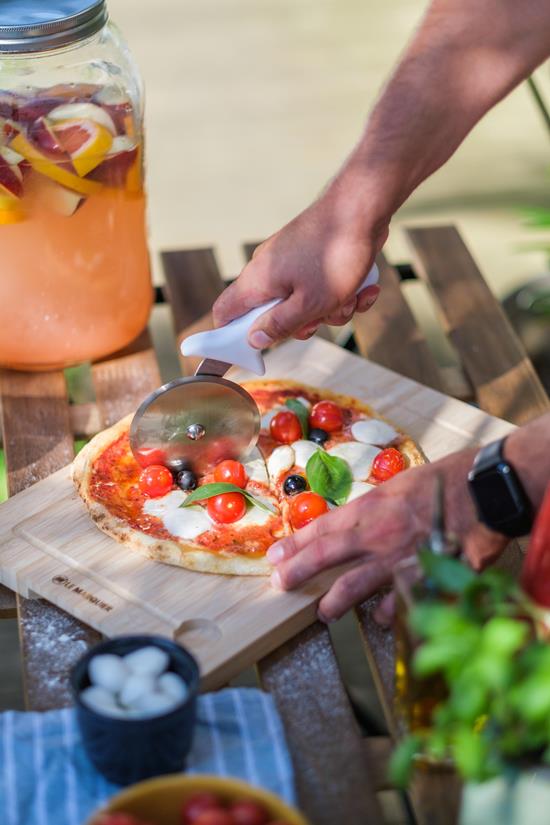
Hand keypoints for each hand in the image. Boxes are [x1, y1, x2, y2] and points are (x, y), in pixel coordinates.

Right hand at [212, 181, 387, 346]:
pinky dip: (344, 292)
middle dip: (304, 323)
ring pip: (304, 303)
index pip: (225, 313)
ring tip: (352, 296)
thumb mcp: (310, 304)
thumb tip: (253, 341)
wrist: (362, 206)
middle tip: (323, 317)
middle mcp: (268, 270)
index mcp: (257, 281)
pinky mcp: (312, 256)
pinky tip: (364, 287)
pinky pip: (322, 287)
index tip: (255, 352)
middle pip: (273, 314)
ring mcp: (290, 262)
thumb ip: (279, 325)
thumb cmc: (335, 254)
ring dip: (332, 309)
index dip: (232, 337)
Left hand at [266, 449, 508, 624]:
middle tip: (280, 584)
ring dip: (336, 602)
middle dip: (298, 571)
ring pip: (357, 585)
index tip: (275, 556)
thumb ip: (374, 507)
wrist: (485, 489)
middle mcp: (378, 533)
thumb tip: (353, 524)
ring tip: (323, 613)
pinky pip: (400, 602)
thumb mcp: (399, 484)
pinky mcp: (425, 576)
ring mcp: (400, 558)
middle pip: (327, 555)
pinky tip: (383, 619)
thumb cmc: (445, 480)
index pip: (322, 527)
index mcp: (370, 506)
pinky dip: (390, 613)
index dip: (295, 544)